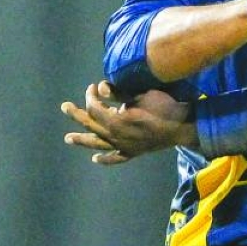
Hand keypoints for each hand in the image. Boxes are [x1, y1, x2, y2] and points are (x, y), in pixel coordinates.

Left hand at [61, 81, 195, 164]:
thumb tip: (101, 88)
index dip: (91, 96)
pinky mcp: (133, 152)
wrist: (182, 126)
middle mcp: (115, 136)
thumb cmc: (163, 107)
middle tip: (64, 107)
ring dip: (82, 140)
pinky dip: (105, 158)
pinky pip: (116, 158)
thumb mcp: (141, 95)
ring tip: (68, 138)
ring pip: (98, 143)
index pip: (95, 108)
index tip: (93, 86)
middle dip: (77, 115)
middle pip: (91, 125)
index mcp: (116, 121)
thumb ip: (119, 93)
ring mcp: (124, 146)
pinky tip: (96, 158)